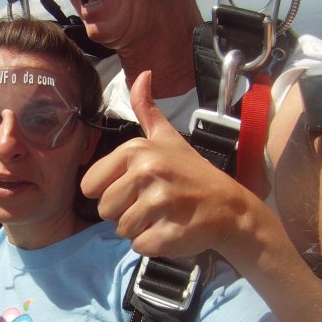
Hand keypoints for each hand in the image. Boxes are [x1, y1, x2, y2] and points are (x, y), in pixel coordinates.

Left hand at [81, 70, 250, 258]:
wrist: (231, 207)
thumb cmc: (192, 174)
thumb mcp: (168, 138)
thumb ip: (147, 109)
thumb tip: (142, 75)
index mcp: (137, 150)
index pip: (90, 186)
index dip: (110, 191)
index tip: (135, 187)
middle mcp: (145, 173)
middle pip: (104, 210)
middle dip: (125, 212)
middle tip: (154, 203)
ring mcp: (158, 204)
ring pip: (121, 230)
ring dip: (140, 228)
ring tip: (163, 215)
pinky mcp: (168, 234)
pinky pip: (140, 246)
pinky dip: (154, 243)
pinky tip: (171, 229)